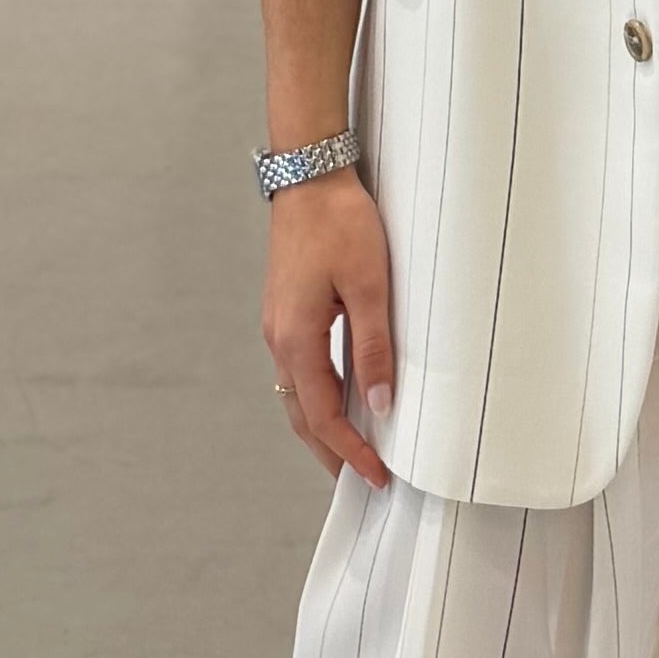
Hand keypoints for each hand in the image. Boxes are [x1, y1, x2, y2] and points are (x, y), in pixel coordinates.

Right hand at [260, 178, 394, 487]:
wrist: (310, 176)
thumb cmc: (340, 223)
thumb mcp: (370, 286)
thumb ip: (374, 347)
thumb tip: (380, 405)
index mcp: (297, 339)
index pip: (323, 417)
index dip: (350, 452)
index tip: (377, 478)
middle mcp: (280, 339)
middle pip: (302, 416)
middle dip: (330, 452)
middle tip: (361, 481)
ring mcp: (278, 326)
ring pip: (297, 395)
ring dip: (322, 427)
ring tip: (351, 451)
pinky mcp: (286, 312)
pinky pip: (299, 370)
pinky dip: (318, 397)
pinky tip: (340, 398)